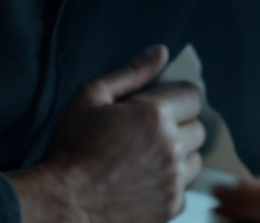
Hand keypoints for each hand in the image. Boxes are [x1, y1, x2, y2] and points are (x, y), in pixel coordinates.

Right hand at [10, 45, 205, 222]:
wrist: (62, 202)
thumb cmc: (71, 149)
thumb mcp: (91, 97)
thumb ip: (131, 72)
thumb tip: (160, 53)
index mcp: (155, 115)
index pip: (193, 95)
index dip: (178, 97)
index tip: (163, 105)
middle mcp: (171, 147)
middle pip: (197, 128)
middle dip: (178, 125)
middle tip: (149, 133)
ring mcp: (173, 180)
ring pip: (195, 159)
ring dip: (179, 156)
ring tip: (147, 158)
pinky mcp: (170, 207)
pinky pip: (185, 188)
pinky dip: (171, 184)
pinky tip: (145, 181)